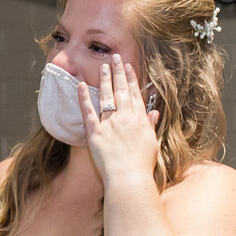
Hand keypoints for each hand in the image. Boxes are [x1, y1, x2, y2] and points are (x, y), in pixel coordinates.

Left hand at [76, 54, 160, 189]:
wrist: (129, 179)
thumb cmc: (141, 166)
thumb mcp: (151, 143)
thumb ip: (150, 125)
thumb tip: (153, 111)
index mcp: (139, 120)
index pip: (135, 95)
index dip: (131, 79)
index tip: (128, 67)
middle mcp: (125, 118)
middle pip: (121, 90)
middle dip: (118, 72)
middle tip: (114, 57)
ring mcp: (109, 124)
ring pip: (106, 97)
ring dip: (104, 80)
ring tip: (102, 65)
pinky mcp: (95, 133)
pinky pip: (88, 112)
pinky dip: (84, 98)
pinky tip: (81, 85)